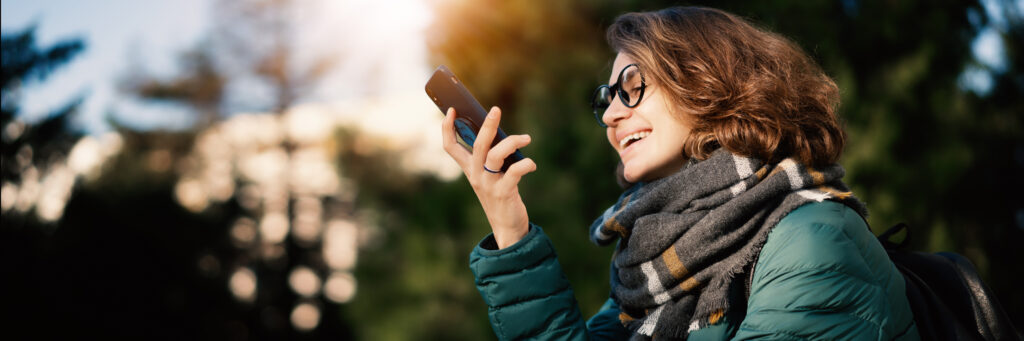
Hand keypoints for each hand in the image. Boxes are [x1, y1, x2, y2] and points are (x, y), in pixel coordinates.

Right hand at [441, 106, 536, 248]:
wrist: (507, 227)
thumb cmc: (501, 195)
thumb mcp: (491, 175)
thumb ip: (492, 156)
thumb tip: (502, 132)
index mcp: (469, 169)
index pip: (450, 147)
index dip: (447, 128)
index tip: (451, 110)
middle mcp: (475, 175)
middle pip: (477, 145)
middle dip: (486, 126)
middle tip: (496, 109)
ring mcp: (488, 184)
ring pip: (495, 155)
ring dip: (511, 142)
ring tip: (526, 139)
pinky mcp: (503, 192)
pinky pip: (514, 172)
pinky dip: (526, 164)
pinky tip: (531, 164)